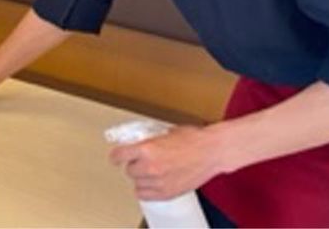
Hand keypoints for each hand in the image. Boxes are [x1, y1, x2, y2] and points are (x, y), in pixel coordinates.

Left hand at [108, 125, 226, 200]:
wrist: (212, 152)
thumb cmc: (194, 139)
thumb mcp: (166, 133)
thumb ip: (151, 140)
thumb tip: (140, 143)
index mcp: (147, 148)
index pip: (119, 155)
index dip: (116, 156)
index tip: (116, 157)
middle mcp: (150, 166)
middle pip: (128, 171)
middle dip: (134, 165)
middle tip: (142, 161)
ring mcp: (158, 182)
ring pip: (137, 184)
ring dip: (141, 178)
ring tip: (150, 172)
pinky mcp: (167, 193)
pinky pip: (145, 195)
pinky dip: (147, 190)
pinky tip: (152, 183)